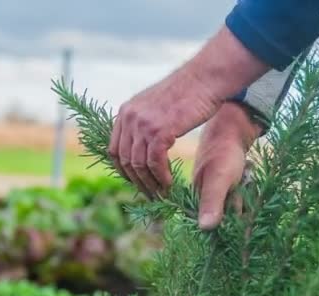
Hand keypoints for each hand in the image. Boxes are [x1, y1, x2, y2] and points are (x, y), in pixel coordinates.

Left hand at [108, 26, 269, 197]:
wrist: (204, 79)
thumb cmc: (186, 93)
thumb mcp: (155, 105)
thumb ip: (144, 122)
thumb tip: (141, 144)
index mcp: (125, 112)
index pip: (114, 150)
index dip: (124, 171)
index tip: (137, 182)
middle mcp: (129, 117)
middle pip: (124, 160)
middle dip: (137, 181)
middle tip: (150, 194)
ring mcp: (143, 124)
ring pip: (139, 164)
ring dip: (150, 182)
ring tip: (162, 192)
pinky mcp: (160, 130)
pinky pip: (154, 162)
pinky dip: (161, 176)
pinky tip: (169, 182)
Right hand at [193, 102, 262, 229]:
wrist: (233, 130)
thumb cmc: (223, 153)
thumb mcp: (218, 179)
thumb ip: (212, 202)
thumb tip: (205, 228)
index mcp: (194, 199)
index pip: (209, 225)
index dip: (225, 223)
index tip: (236, 210)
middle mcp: (204, 200)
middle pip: (225, 218)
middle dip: (238, 208)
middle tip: (239, 188)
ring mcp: (217, 194)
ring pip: (235, 209)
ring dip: (245, 200)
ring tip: (243, 180)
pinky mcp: (227, 189)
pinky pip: (240, 200)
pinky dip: (247, 193)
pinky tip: (246, 180)